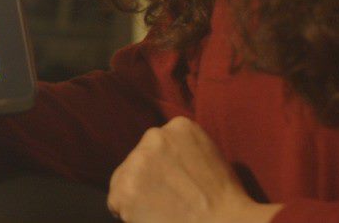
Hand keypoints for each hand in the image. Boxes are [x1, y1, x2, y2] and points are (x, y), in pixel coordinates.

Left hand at [107, 117, 280, 222]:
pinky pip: (115, 202)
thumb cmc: (222, 199)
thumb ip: (181, 149)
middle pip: (137, 161)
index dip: (162, 171)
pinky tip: (152, 217)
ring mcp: (138, 161)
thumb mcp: (207, 155)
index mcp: (179, 125)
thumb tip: (163, 159)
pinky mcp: (125, 187)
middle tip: (169, 202)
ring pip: (123, 181)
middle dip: (147, 181)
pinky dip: (127, 213)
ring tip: (162, 211)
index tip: (177, 186)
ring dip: (135, 196)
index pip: (156, 146)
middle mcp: (155, 136)